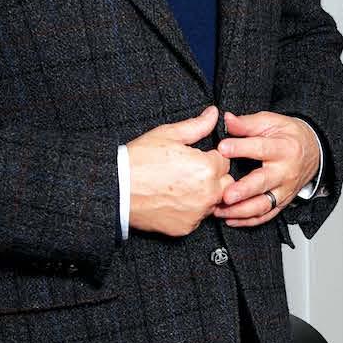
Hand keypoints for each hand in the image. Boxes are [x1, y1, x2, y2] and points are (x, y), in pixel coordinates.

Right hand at [126, 105, 230, 236]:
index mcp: (207, 168)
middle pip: (226, 183)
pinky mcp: (186, 228)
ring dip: (205, 194)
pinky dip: (190, 210)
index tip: (196, 157)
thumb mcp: (168, 135)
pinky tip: (173, 199)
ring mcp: (197, 213)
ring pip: (213, 202)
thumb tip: (213, 114)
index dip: (211, 156)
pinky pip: (198, 217)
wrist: (116, 190)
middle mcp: (208, 193)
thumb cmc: (139, 160)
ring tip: (179, 185)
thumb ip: (197, 125)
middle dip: (214, 176)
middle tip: (190, 171)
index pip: (225, 161)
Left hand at [212, 110, 318, 227]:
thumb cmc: (289, 135)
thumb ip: (248, 123)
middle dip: (244, 190)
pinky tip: (230, 219)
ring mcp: (284, 190)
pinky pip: (266, 216)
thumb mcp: (271, 122)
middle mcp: (285, 171)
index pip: (261, 148)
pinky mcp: (282, 203)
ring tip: (220, 210)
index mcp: (284, 148)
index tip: (222, 148)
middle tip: (226, 195)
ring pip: (263, 205)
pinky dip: (248, 221)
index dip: (240, 147)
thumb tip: (228, 120)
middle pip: (263, 182)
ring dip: (240, 210)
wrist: (313, 151)